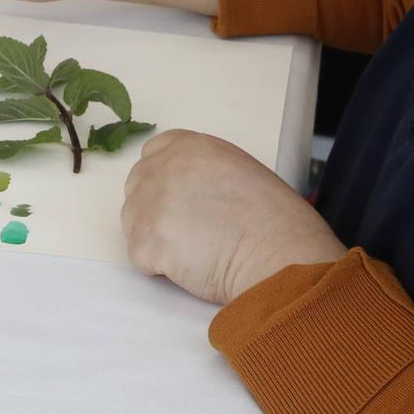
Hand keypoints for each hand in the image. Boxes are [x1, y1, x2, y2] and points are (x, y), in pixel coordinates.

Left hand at [123, 130, 346, 303]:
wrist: (279, 253)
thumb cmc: (275, 219)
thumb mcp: (238, 170)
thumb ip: (202, 170)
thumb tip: (188, 190)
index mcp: (190, 146)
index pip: (152, 154)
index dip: (161, 179)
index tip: (178, 200)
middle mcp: (165, 166)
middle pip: (136, 187)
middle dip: (154, 209)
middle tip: (188, 233)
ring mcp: (151, 202)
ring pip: (133, 222)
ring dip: (155, 239)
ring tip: (195, 251)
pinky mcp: (146, 240)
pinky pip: (140, 257)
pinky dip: (160, 267)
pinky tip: (192, 267)